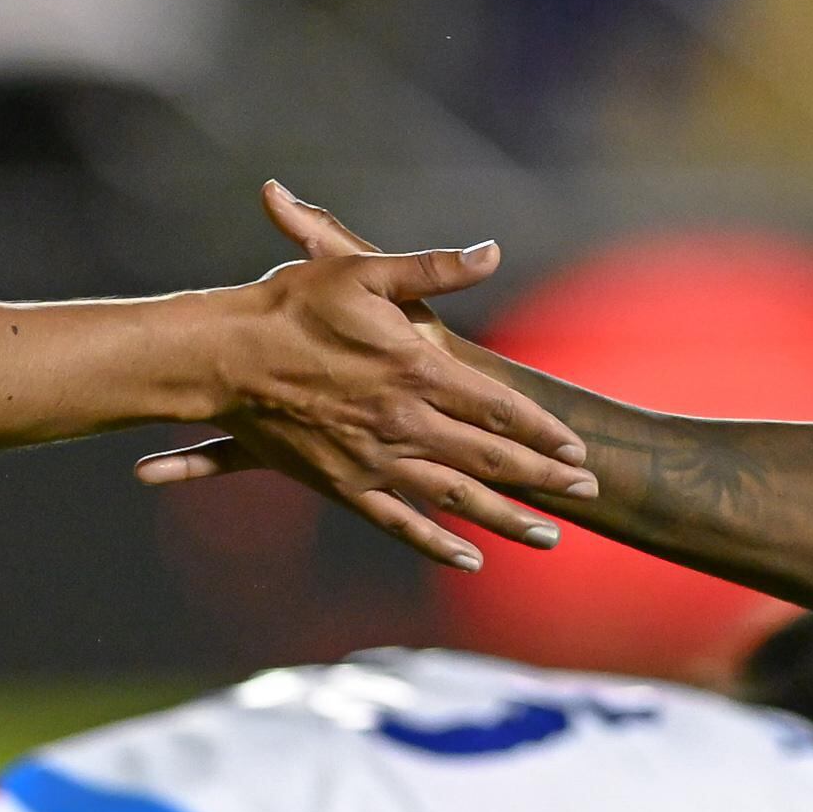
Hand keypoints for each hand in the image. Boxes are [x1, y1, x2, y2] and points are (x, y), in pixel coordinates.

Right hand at [155, 184, 594, 571]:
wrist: (222, 358)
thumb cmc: (291, 305)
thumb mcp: (364, 269)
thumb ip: (434, 268)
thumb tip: (492, 251)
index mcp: (416, 370)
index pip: (498, 407)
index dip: (542, 429)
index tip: (578, 448)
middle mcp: (404, 423)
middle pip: (491, 458)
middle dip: (544, 477)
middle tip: (590, 492)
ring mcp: (374, 461)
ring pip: (456, 498)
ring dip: (507, 518)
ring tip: (550, 537)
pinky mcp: (343, 486)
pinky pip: (400, 522)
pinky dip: (436, 543)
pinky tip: (469, 560)